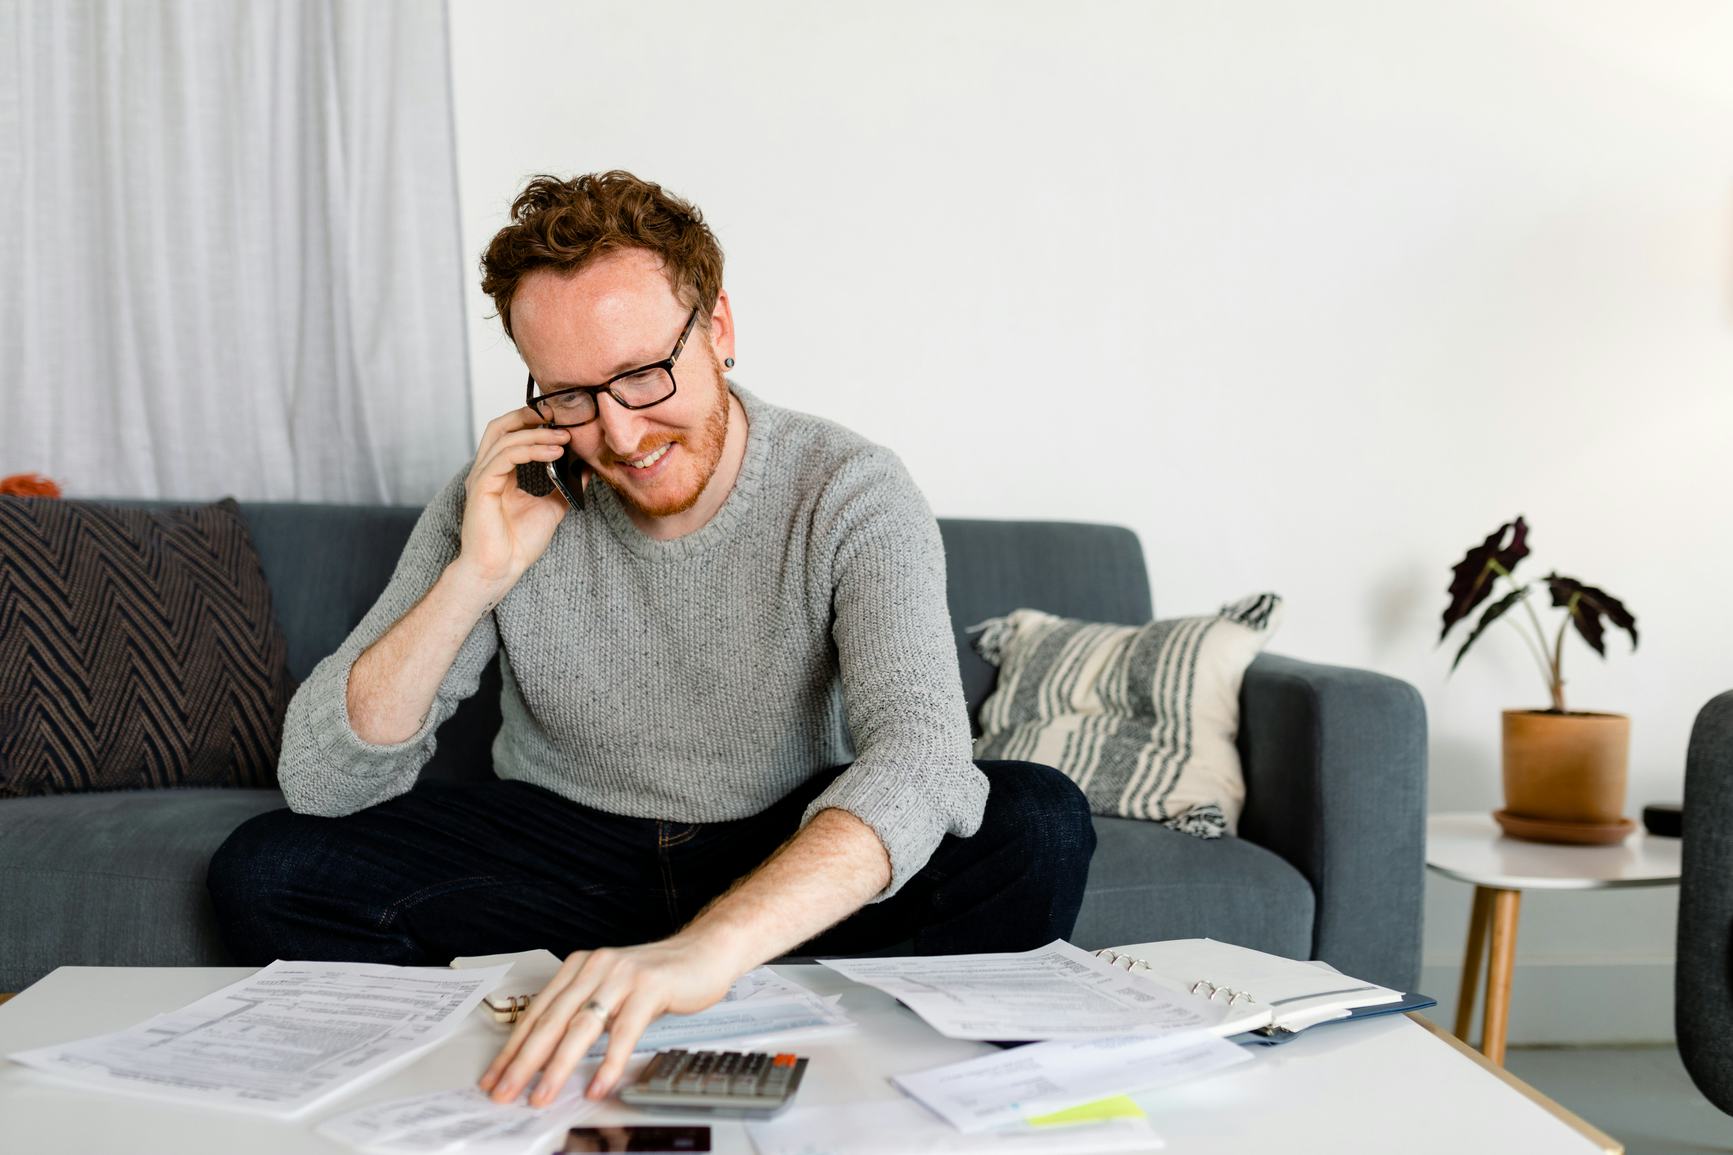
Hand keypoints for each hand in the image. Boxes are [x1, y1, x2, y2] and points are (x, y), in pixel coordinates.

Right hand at [453, 407, 579, 603]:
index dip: (533, 423)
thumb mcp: (552, 508)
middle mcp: (487, 472)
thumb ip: (564, 486)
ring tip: (565, 438)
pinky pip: (505, 457)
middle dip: (528, 416)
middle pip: (499, 427)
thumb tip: (585, 468)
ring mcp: (482, 478)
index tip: (562, 421)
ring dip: (538, 435)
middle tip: (558, 415)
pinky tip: (553, 453)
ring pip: (505, 439)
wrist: (501, 570)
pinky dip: (530, 450)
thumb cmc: (518, 545)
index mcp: (499, 474)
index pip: (510, 435)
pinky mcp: (482, 487)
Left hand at [478, 936, 742, 1106]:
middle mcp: (595, 967)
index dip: (512, 1048)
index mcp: (579, 967)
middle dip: (523, 1062)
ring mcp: (622, 976)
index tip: (494, 1077)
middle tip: (505, 1092)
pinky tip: (598, 1085)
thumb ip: (584, 1011)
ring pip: (582, 1027)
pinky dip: (608, 1063)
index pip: (537, 1013)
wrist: (705, 951)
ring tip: (541, 1096)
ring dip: (558, 1067)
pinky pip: (624, 1032)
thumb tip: (549, 1054)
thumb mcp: (611, 989)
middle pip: (551, 1021)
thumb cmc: (657, 977)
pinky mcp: (650, 987)